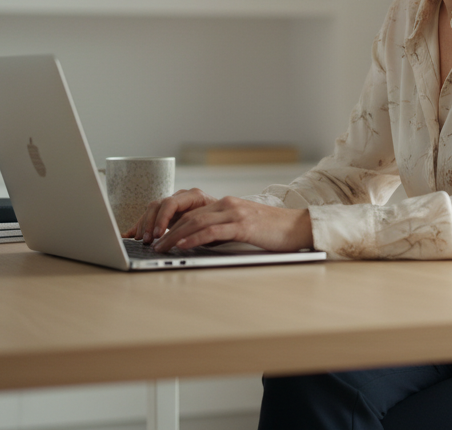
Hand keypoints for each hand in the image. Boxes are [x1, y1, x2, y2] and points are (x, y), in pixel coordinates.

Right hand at [123, 188, 215, 243]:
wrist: (230, 216)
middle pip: (158, 205)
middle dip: (150, 223)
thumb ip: (203, 228)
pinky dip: (140, 225)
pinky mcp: (168, 213)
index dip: (162, 218)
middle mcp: (182, 197)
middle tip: (147, 239)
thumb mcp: (216, 224)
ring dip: (144, 225)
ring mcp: (174, 204)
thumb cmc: (224, 220)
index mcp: (194, 196)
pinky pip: (151, 216)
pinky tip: (129, 234)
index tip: (158, 234)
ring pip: (152, 210)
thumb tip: (189, 238)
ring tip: (140, 239)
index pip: (171, 203)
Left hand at [150, 197, 312, 253]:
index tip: (158, 236)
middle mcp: (228, 204)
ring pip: (196, 222)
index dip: (171, 223)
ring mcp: (236, 213)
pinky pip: (212, 231)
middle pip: (189, 215)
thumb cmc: (274, 231)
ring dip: (175, 236)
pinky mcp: (243, 225)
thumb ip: (224, 229)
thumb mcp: (244, 226)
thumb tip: (201, 241)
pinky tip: (182, 245)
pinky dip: (194, 238)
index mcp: (227, 204)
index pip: (192, 211)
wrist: (299, 227)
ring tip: (160, 247)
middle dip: (167, 229)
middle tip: (152, 243)